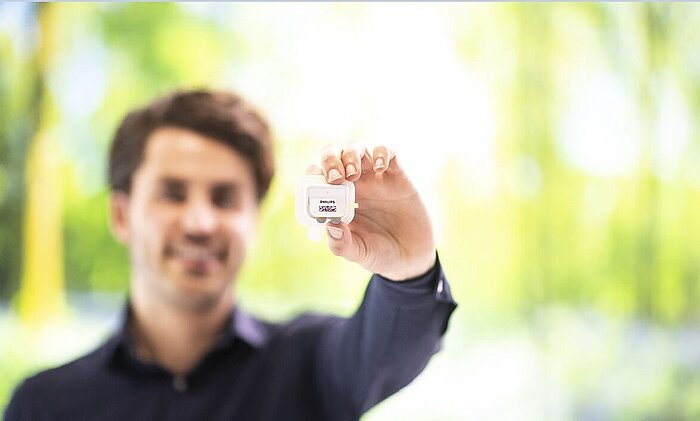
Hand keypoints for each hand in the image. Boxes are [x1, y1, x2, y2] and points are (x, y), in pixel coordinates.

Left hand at [307, 143, 435, 280]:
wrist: (412, 257)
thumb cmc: (380, 254)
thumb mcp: (359, 254)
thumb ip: (342, 244)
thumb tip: (330, 226)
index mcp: (337, 200)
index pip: (318, 177)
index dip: (314, 176)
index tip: (317, 188)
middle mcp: (354, 185)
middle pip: (335, 155)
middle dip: (330, 159)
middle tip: (335, 177)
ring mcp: (375, 178)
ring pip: (357, 148)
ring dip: (351, 154)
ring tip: (353, 174)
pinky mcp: (397, 175)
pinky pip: (388, 152)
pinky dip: (381, 152)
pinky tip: (380, 168)